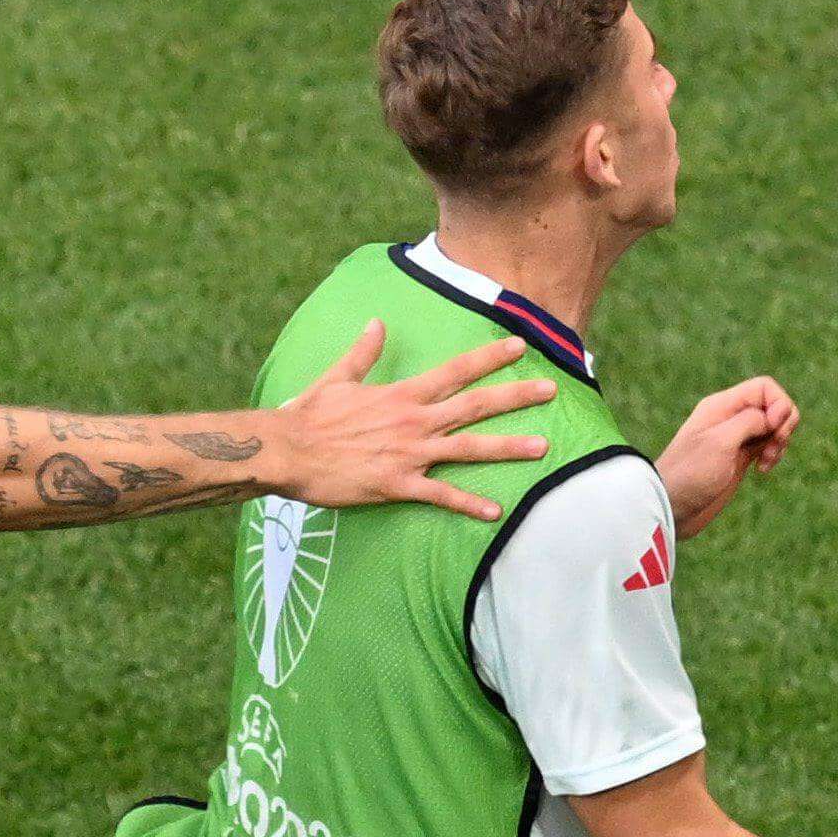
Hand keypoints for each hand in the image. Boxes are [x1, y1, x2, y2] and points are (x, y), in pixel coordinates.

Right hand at [269, 323, 552, 521]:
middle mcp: (414, 420)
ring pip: (469, 448)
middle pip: (475, 405)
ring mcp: (409, 453)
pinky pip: (440, 495)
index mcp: (402, 394)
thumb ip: (363, 352)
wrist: (286, 450)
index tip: (520, 346)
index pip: (456, 370)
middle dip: (516, 397)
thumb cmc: (307, 415)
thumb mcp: (337, 377)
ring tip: (543, 447)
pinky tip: (494, 512)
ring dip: (508, 448)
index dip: (489, 358)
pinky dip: (468, 504)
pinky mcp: (397, 484)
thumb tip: (377, 324)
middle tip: (552, 388)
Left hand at [657, 375, 798, 531]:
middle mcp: (731, 417)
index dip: (779, 404)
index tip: (774, 428)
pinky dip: (773, 454)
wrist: (672, 506)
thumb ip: (750, 421)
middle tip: (773, 446)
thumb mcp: (721, 442)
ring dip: (779, 442)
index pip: (764, 387)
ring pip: (773, 427)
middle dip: (784, 425)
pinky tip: (762, 470)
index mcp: (723, 406)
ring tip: (765, 462)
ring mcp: (736, 438)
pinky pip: (767, 445)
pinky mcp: (740, 457)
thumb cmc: (691, 473)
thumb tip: (775, 414)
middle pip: (773, 405)